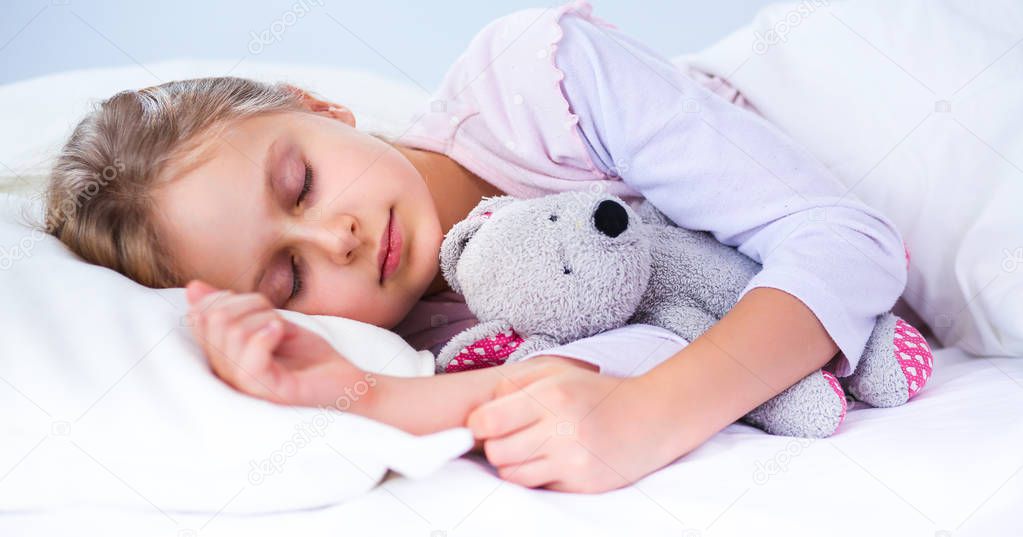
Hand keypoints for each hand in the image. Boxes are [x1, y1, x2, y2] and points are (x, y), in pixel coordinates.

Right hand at [185, 279, 362, 407]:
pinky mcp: (269, 392)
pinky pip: (251, 356)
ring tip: (280, 327)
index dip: (226, 298)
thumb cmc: (308, 356)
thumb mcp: (268, 323)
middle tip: (273, 316)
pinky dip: (267, 332)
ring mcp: (246, 387)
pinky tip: (282, 332)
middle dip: (247, 304)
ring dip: (263, 317)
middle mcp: (227, 376)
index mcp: (222, 359)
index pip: (199, 318)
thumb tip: (192, 287)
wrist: (345, 382)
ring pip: (232, 332)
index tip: (257, 305)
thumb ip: (231, 309)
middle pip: (214, 321)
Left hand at [466, 357, 680, 492]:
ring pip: (513, 474)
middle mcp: (561, 429)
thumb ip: (514, 384)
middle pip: (496, 452)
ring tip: (530, 447)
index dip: (478, 425)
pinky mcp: (582, 484)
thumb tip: (479, 410)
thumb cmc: (598, 392)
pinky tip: (553, 459)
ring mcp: (573, 460)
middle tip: (510, 436)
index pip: (487, 421)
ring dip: (514, 463)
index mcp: (552, 396)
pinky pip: (539, 486)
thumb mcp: (558, 372)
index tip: (486, 423)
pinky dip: (538, 475)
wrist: (652, 417)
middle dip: (496, 445)